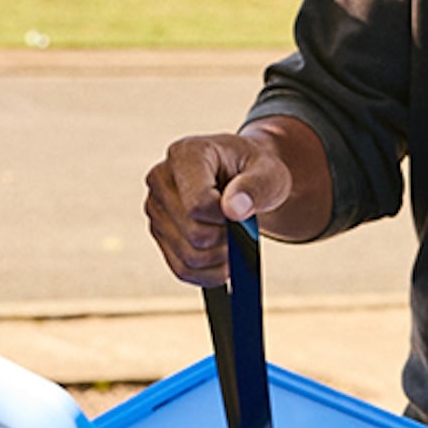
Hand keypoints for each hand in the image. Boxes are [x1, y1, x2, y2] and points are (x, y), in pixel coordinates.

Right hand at [144, 132, 295, 286]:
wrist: (242, 177)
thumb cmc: (255, 170)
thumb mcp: (270, 172)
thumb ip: (256, 187)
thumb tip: (233, 211)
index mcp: (185, 154)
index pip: (198, 204)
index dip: (227, 219)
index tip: (242, 210)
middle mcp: (161, 179)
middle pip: (195, 234)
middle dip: (228, 239)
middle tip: (242, 225)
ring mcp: (156, 208)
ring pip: (189, 258)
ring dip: (221, 258)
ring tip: (235, 238)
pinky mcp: (159, 232)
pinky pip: (182, 270)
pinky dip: (210, 273)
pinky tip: (225, 259)